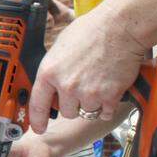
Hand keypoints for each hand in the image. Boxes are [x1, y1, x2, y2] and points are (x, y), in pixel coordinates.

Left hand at [29, 6, 146, 132]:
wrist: (120, 27)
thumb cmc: (91, 31)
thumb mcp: (60, 47)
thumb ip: (54, 69)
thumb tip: (51, 83)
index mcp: (49, 72)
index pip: (38, 104)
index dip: (37, 120)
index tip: (39, 128)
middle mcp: (66, 86)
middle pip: (66, 112)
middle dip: (74, 104)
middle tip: (83, 87)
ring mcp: (88, 92)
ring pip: (87, 112)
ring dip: (92, 103)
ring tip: (98, 83)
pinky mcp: (109, 96)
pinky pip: (105, 112)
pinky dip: (108, 106)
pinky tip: (110, 90)